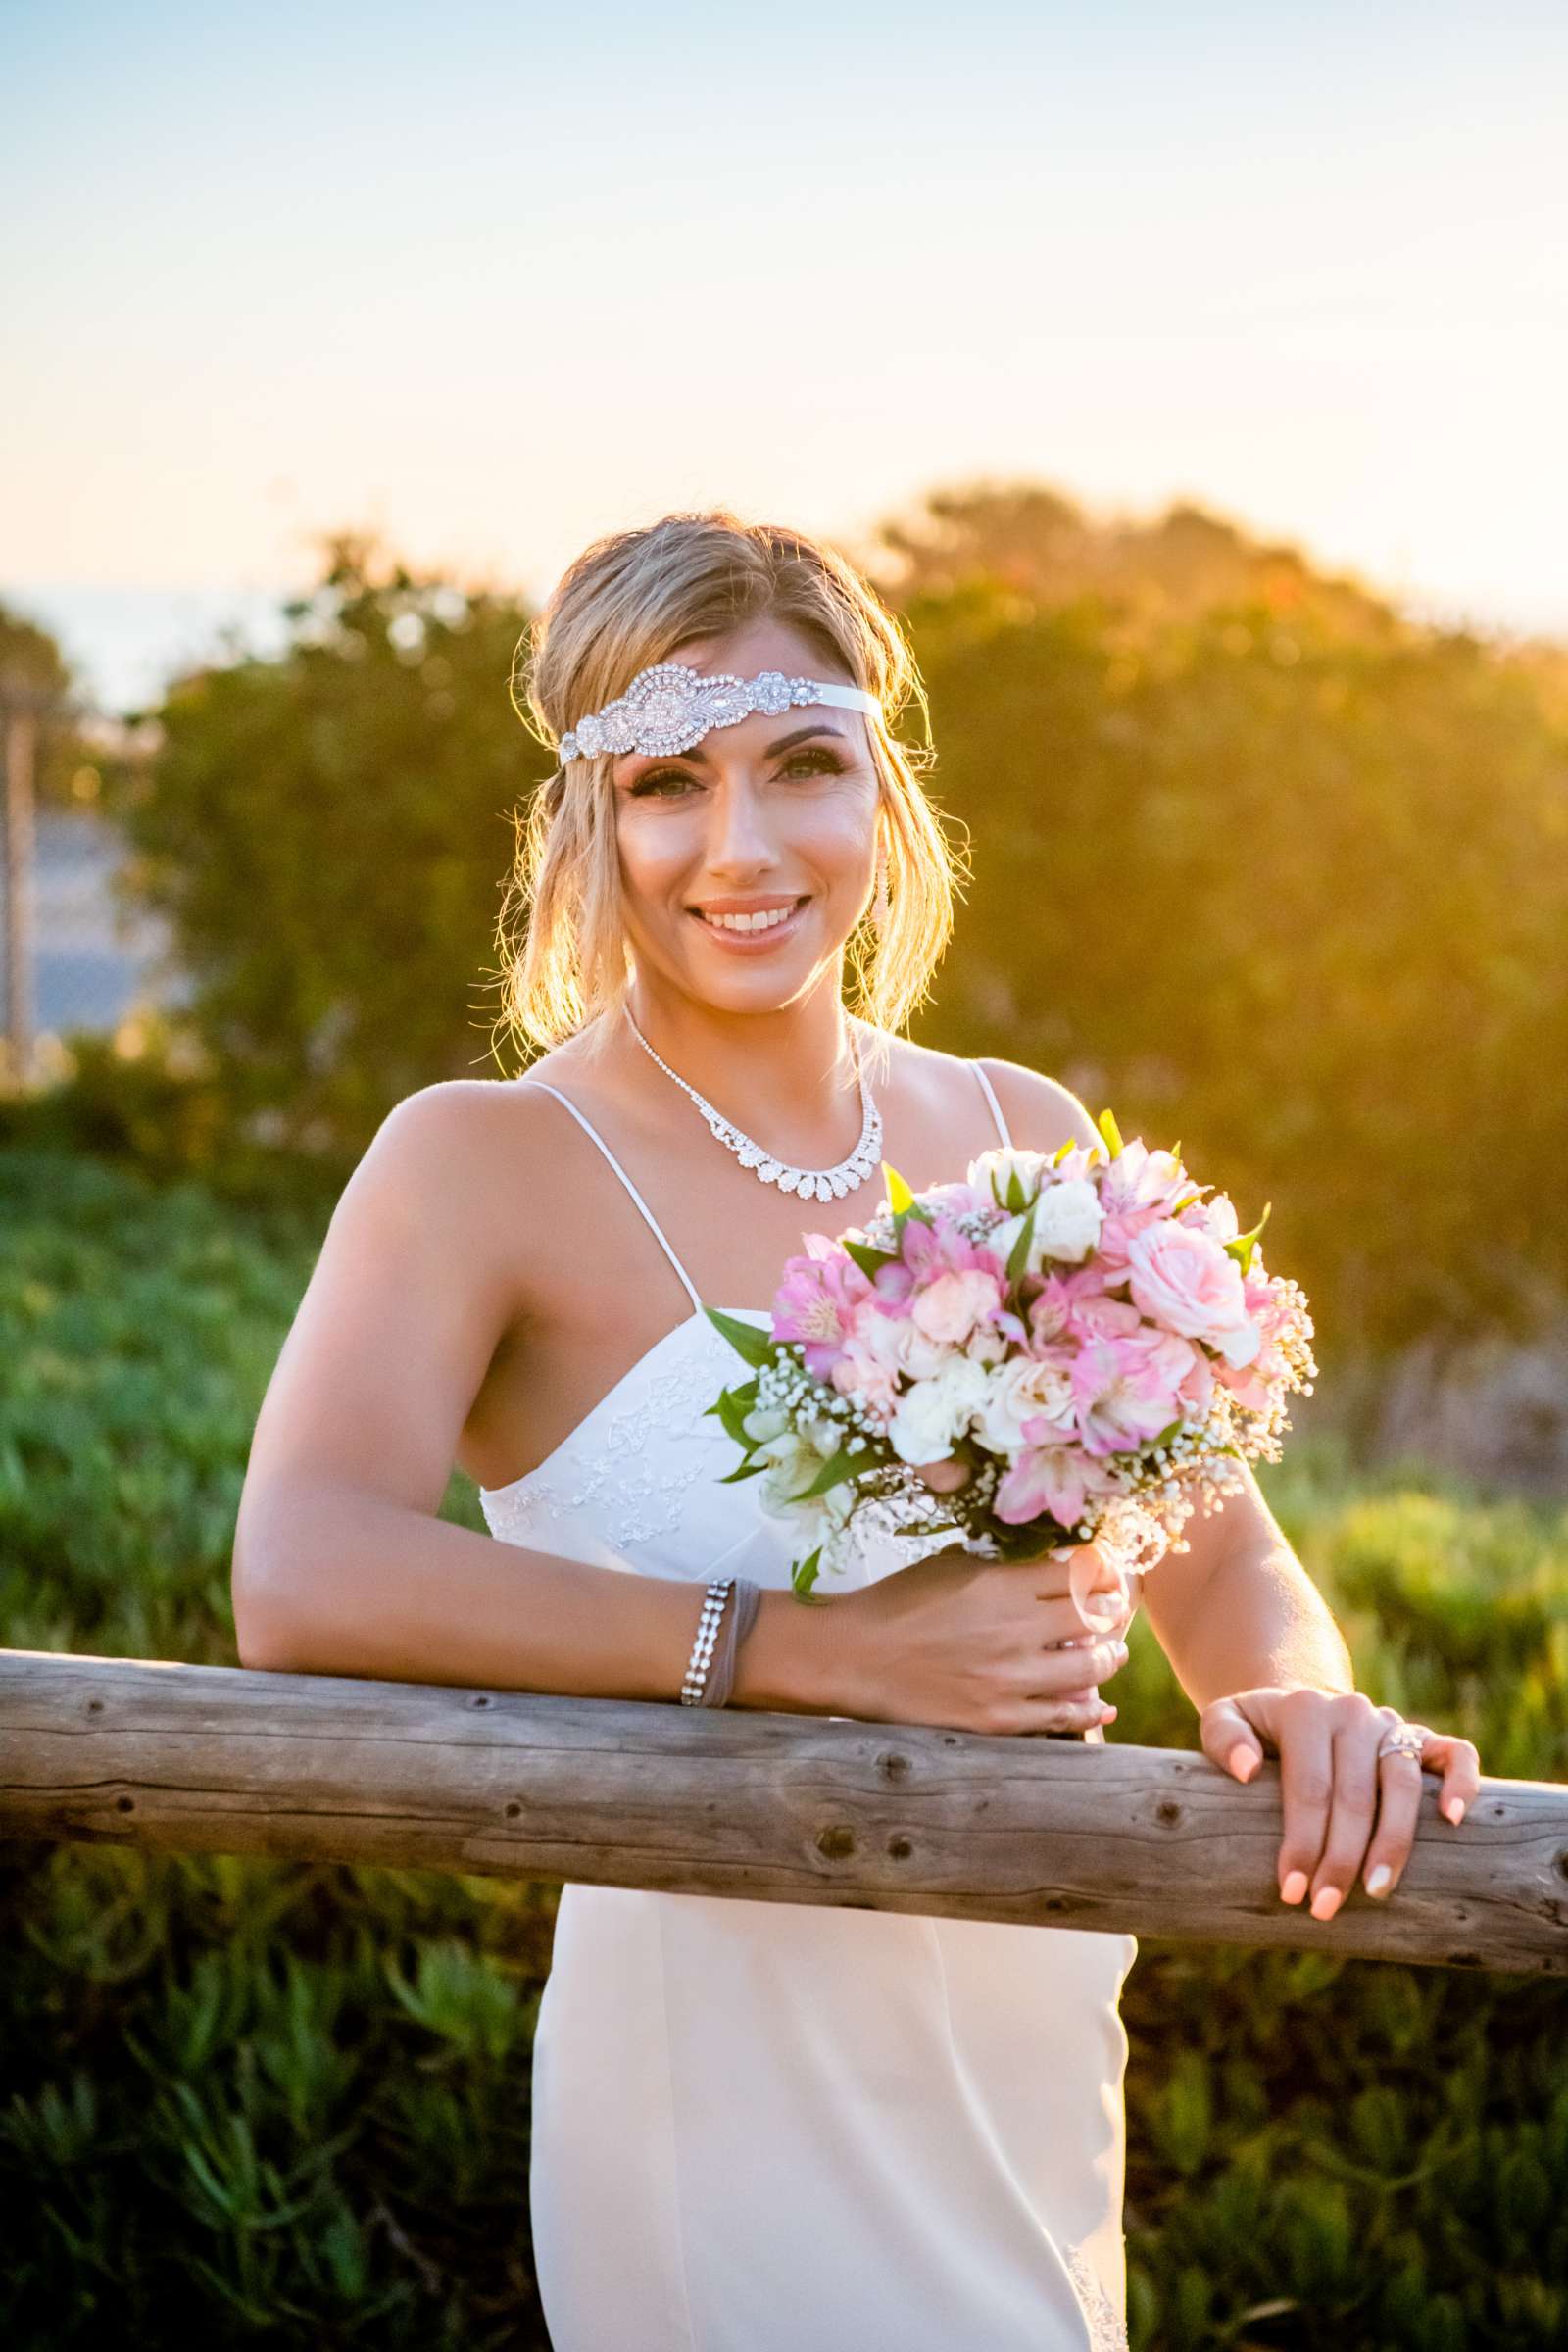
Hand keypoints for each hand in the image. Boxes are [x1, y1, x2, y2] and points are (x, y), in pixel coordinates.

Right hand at [835, 1538, 1135, 1735]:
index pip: (1083, 1573)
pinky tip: (1100, 1703)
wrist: (855, 1657)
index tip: (1110, 1571)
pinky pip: (1064, 1717)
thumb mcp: (953, 1567)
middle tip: (1115, 1609)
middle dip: (1114, 1610)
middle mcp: (1017, 1631)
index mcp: (1005, 1586)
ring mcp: (1011, 1680)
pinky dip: (1090, 1709)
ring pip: (1092, 1668)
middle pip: (1097, 1617)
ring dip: (1110, 1657)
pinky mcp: (1000, 1719)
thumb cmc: (898, 1603)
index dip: (1106, 1570)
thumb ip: (1007, 1571)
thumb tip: (1056, 1572)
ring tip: (1112, 1653)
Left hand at [1202, 1686, 1481, 1917]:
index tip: (1292, 1889)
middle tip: (1325, 1906)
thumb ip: (1223, 1736)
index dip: (1303, 1841)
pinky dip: (1461, 1782)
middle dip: (1341, 1857)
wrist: (1301, 1707)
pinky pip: (1454, 1752)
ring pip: (1402, 1783)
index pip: (1309, 1785)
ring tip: (1376, 1890)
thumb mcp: (1226, 1719)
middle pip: (1355, 1793)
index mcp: (1305, 1709)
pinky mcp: (1423, 1737)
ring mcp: (1391, 1725)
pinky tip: (1452, 1821)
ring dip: (1393, 1841)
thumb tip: (1246, 1771)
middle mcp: (1353, 1713)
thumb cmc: (1259, 1730)